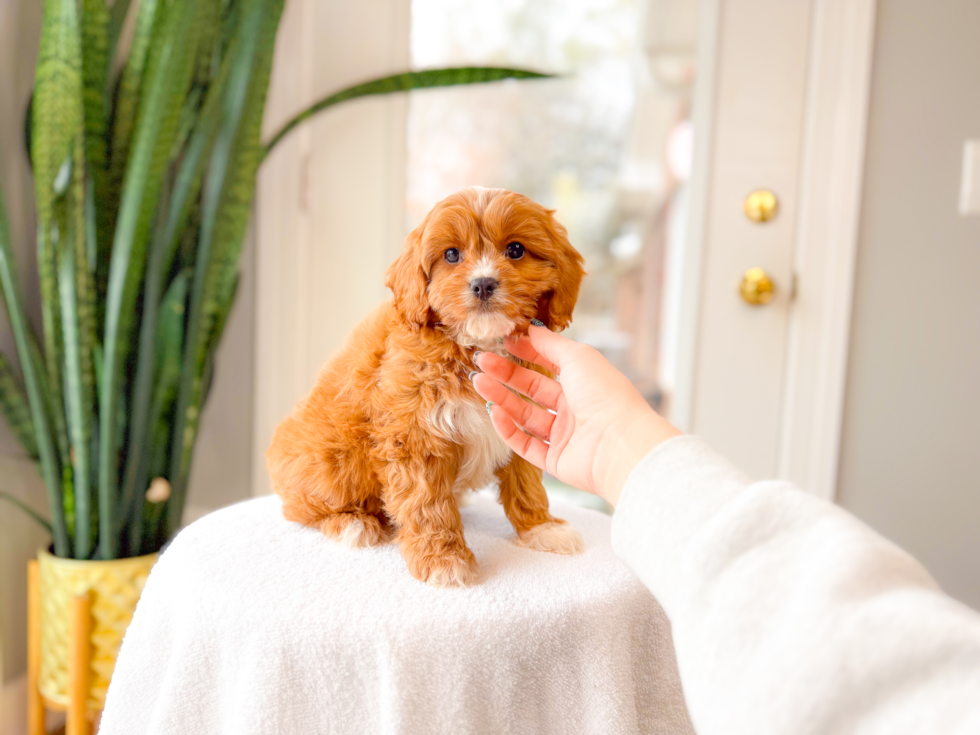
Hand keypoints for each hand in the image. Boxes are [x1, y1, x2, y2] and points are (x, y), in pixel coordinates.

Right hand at [472, 325, 680, 505]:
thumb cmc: (606, 395)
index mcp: (584, 382)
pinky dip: (509, 429)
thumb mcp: (578, 358)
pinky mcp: (556, 461)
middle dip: (506, 374)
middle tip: (482, 361)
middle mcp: (575, 408)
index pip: (549, 364)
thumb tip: (531, 328)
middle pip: (533, 389)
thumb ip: (551, 344)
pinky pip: (526, 444)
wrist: (620, 444)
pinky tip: (494, 411)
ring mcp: (565, 435)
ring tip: (479, 382)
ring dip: (501, 398)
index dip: (526, 352)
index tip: (502, 342)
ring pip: (525, 415)